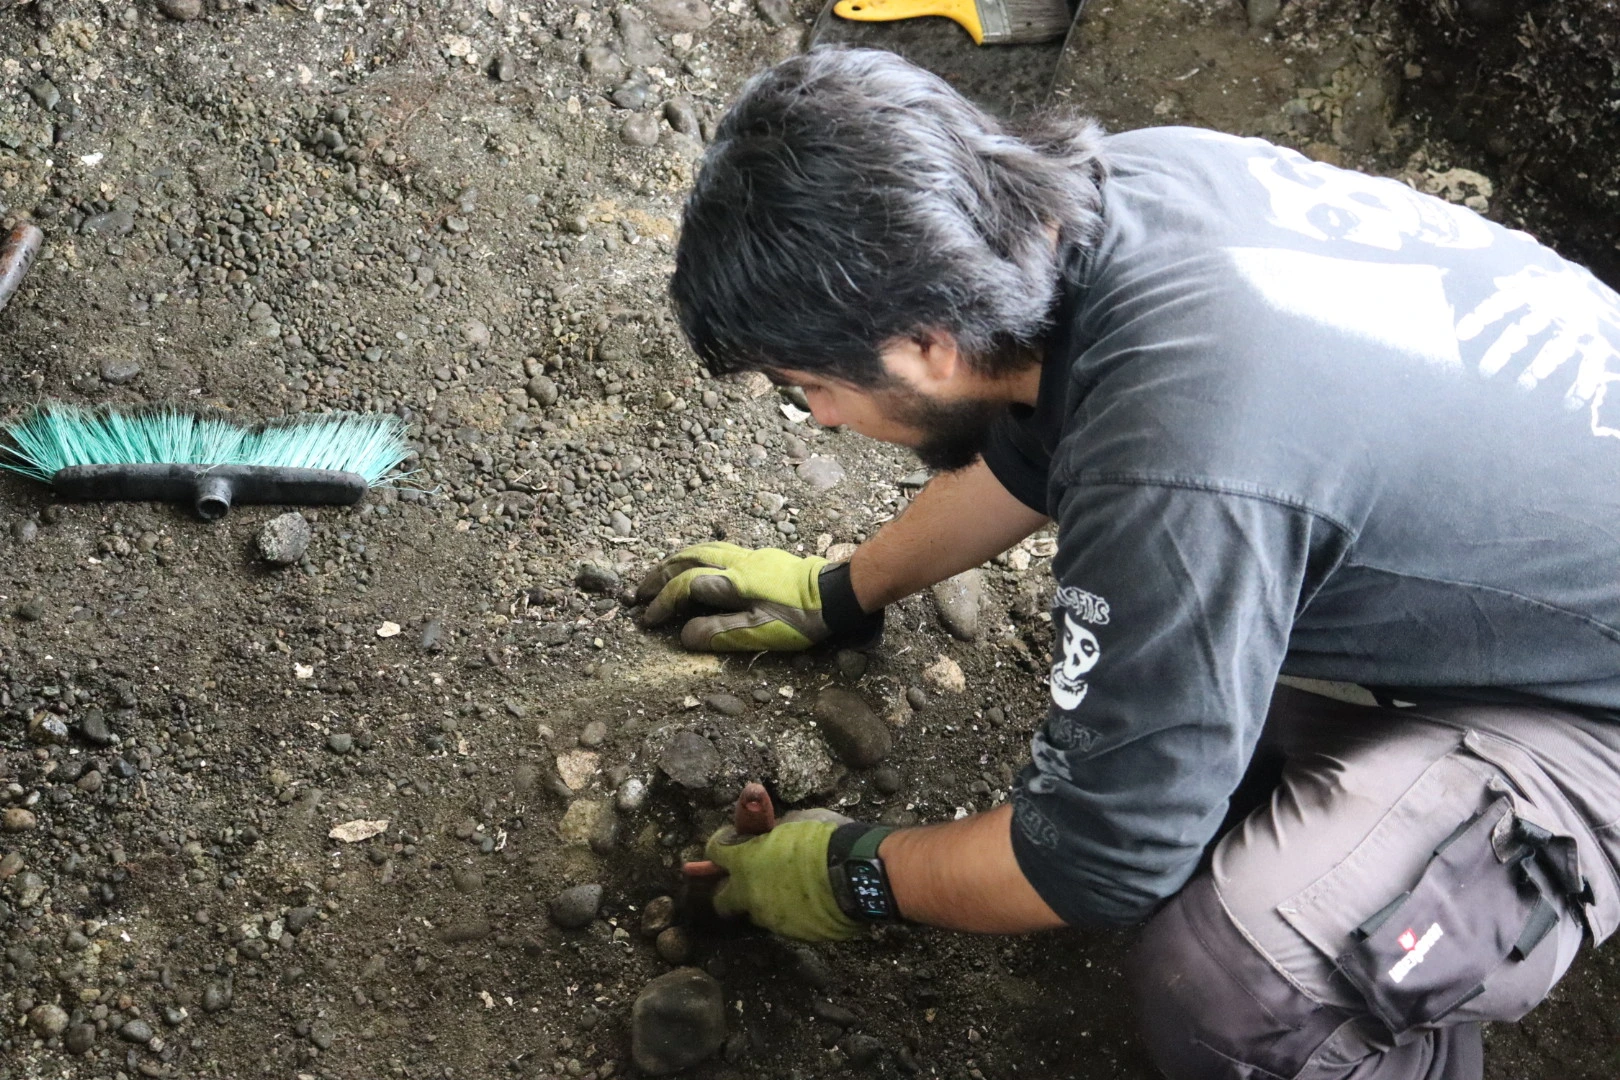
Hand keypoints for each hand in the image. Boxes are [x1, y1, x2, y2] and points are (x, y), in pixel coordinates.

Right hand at [636, 543, 829, 651]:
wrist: (837, 594)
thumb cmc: (800, 618)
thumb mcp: (759, 633)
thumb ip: (718, 632)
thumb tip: (683, 635)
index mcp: (732, 581)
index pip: (685, 587)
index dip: (662, 603)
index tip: (647, 620)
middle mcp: (735, 562)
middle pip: (686, 559)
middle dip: (658, 576)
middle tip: (638, 593)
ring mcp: (747, 555)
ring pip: (699, 549)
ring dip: (673, 562)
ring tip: (657, 576)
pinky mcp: (759, 556)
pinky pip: (715, 548)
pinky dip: (694, 556)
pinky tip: (694, 564)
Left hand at [705, 818, 859, 941]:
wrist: (858, 874)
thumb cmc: (825, 840)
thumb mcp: (795, 821)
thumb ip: (772, 830)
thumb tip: (765, 834)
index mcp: (745, 862)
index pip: (715, 852)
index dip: (721, 845)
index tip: (732, 840)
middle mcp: (750, 894)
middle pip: (722, 900)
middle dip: (728, 891)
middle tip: (744, 880)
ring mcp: (772, 919)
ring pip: (757, 912)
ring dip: (765, 900)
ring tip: (791, 886)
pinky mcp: (795, 935)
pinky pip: (786, 921)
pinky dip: (792, 911)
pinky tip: (812, 899)